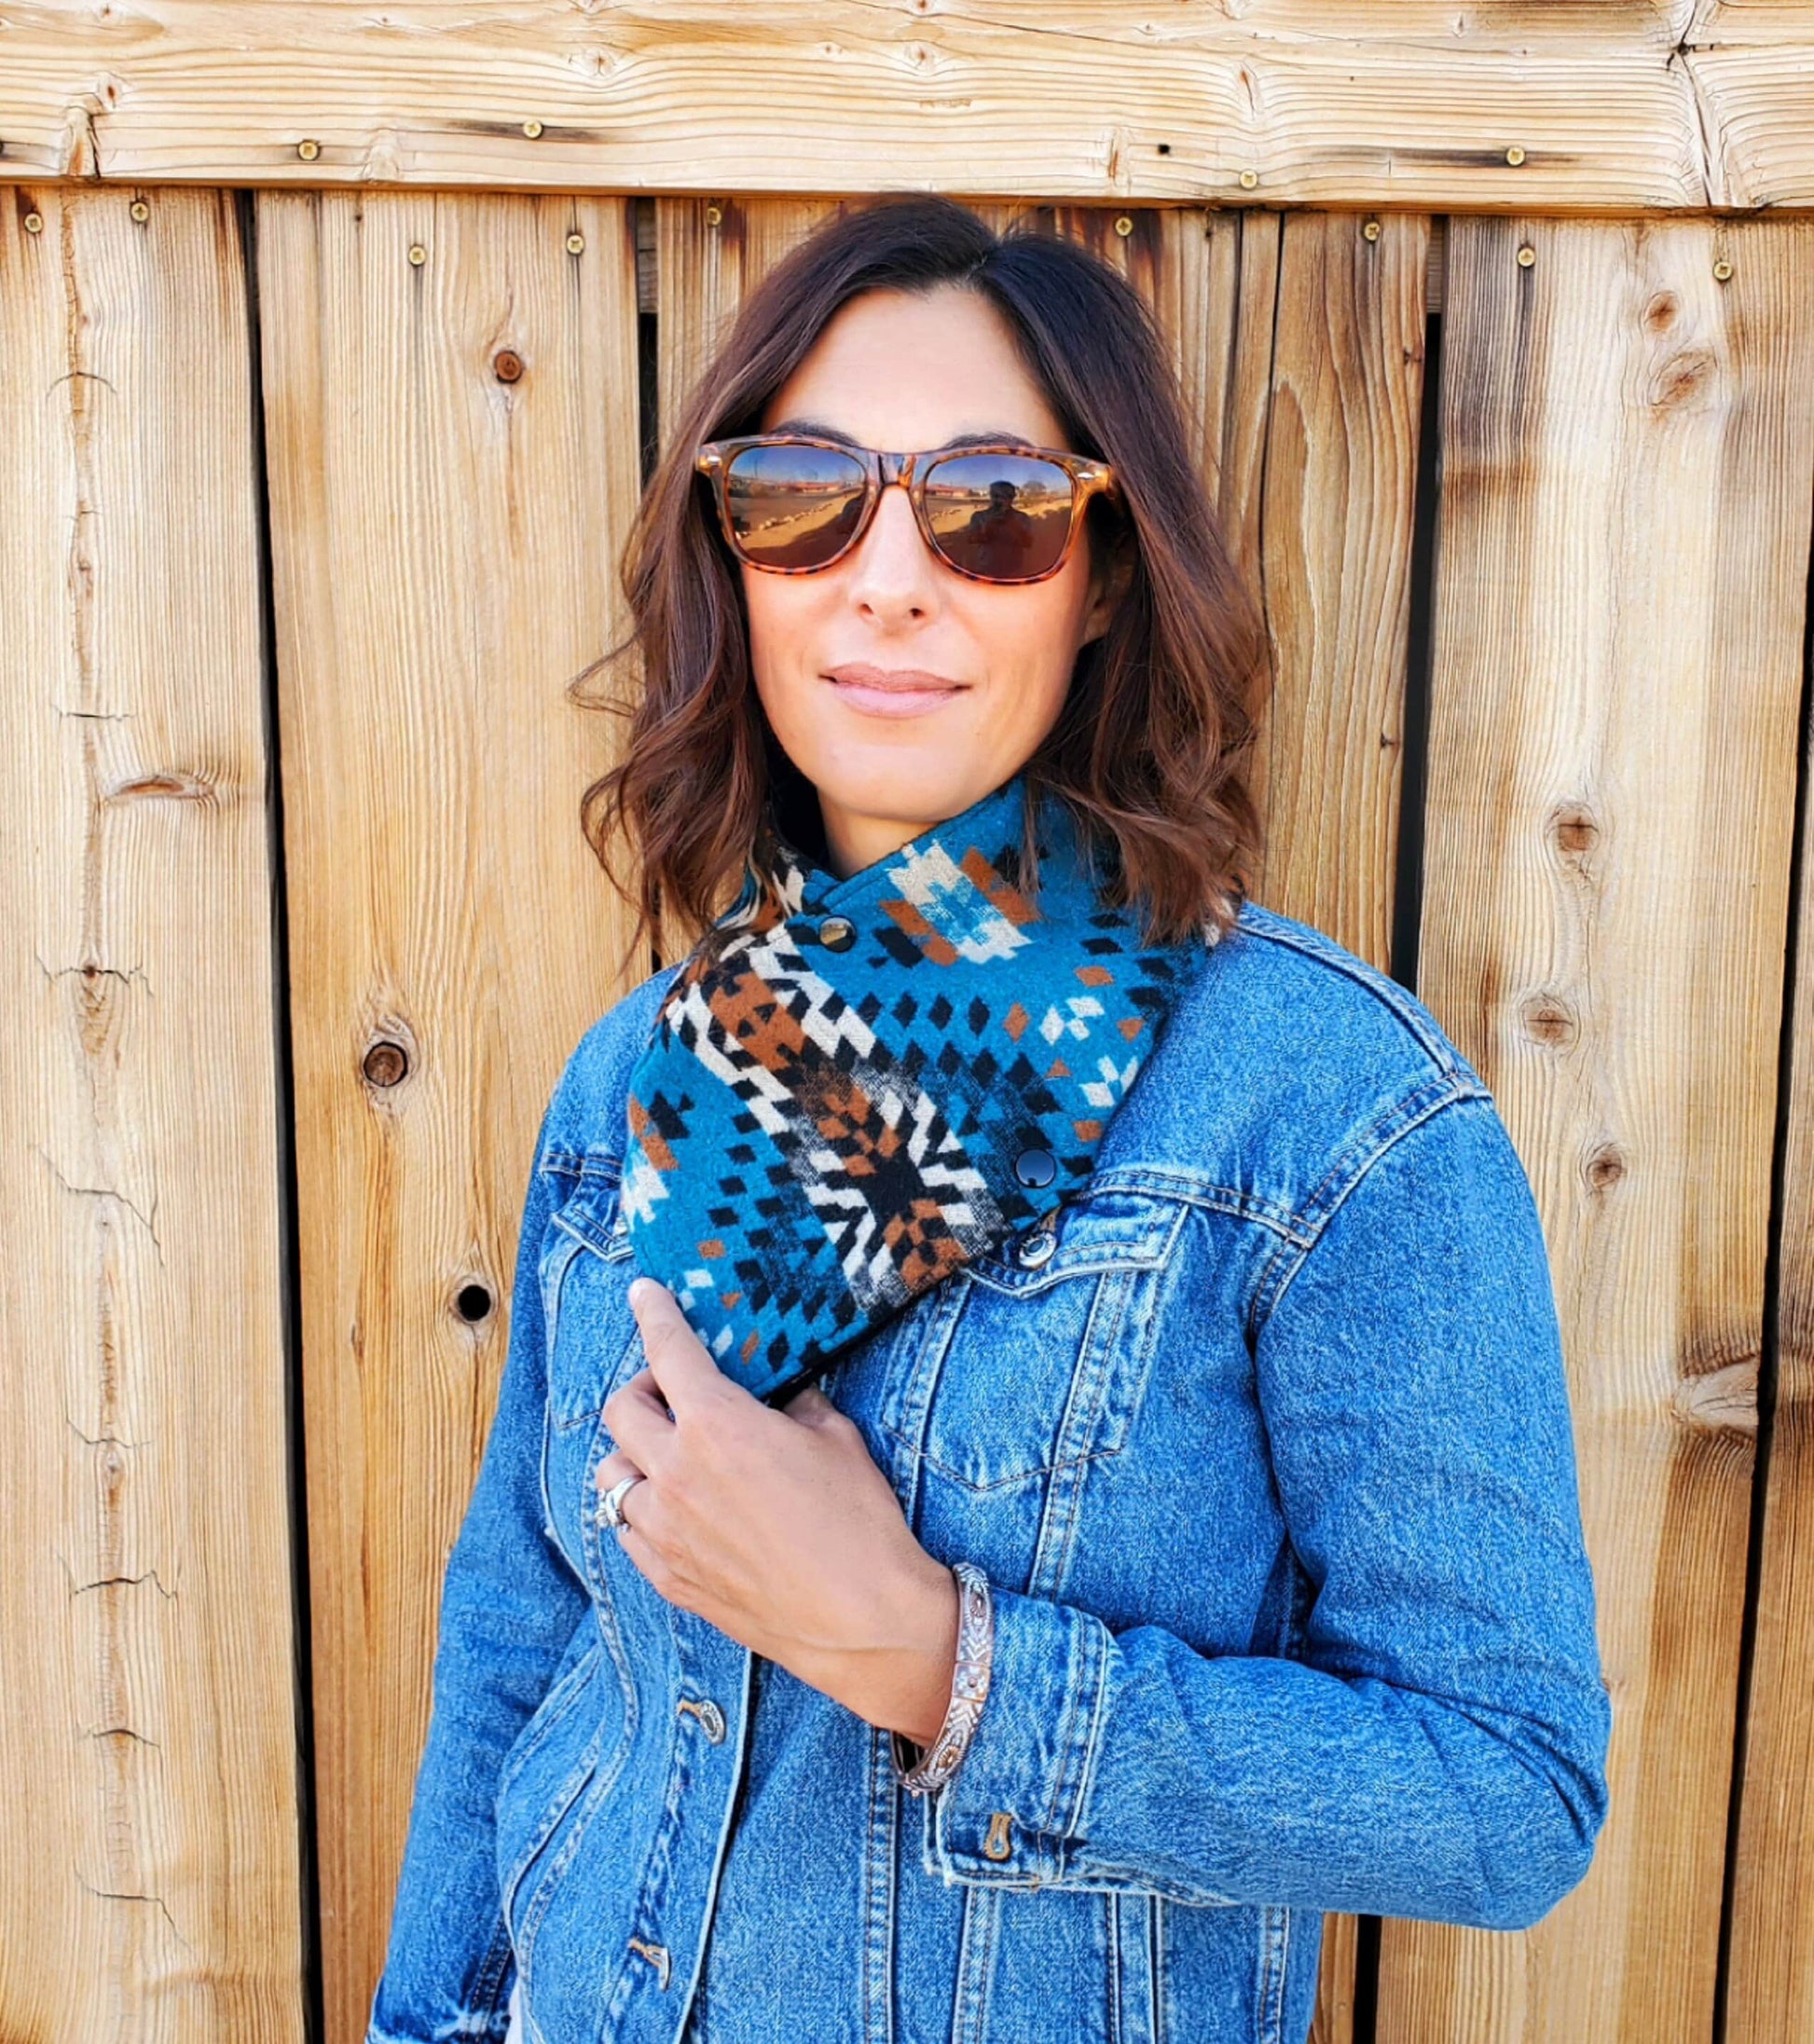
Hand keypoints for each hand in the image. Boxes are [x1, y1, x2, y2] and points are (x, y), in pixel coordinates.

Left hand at [596, 1278, 958, 1745]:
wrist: (864, 1621)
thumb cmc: (859, 1523)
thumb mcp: (837, 1439)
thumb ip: (795, 1408)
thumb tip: (779, 1400)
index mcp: (718, 1425)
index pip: (668, 1350)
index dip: (653, 1313)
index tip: (643, 1293)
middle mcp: (676, 1473)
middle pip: (621, 1411)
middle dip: (644, 1390)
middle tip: (675, 1394)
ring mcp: (664, 1530)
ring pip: (612, 1475)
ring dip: (635, 1456)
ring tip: (672, 1458)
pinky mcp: (668, 1577)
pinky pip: (627, 1531)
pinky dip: (641, 1511)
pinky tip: (675, 1511)